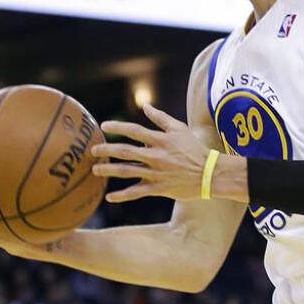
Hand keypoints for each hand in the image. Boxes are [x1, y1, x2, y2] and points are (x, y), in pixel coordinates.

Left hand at [92, 103, 216, 202]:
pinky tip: (109, 197)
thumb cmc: (194, 149)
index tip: (104, 126)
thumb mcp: (180, 129)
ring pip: (127, 171)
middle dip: (107, 150)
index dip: (118, 127)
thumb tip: (145, 106)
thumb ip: (161, 118)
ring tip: (95, 170)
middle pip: (126, 151)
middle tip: (93, 150)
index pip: (134, 131)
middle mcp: (156, 156)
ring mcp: (156, 173)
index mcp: (161, 140)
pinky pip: (136, 192)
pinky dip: (122, 195)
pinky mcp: (158, 189)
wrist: (210, 173)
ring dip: (109, 170)